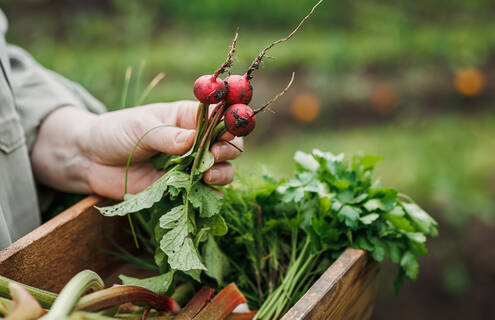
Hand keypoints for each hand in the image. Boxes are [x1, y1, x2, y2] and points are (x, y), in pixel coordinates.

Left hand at [31, 101, 242, 198]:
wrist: (91, 160)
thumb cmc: (115, 133)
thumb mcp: (139, 128)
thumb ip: (166, 135)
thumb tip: (192, 140)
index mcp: (187, 118)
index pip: (219, 118)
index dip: (229, 124)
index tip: (228, 132)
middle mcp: (194, 141)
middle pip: (227, 145)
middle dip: (227, 151)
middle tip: (214, 156)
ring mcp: (189, 165)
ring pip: (221, 169)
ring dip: (221, 173)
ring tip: (207, 176)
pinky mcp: (180, 188)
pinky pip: (204, 193)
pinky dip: (210, 196)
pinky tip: (205, 195)